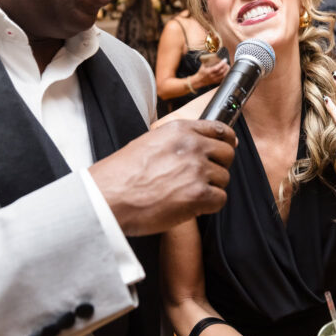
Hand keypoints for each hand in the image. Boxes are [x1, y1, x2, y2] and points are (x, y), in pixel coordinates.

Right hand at [90, 120, 235, 235]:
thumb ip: (177, 141)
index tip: (224, 149)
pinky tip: (190, 206)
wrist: (107, 197)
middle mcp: (192, 146)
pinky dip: (208, 206)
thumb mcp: (149, 142)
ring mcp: (197, 170)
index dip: (225, 142)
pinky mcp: (198, 195)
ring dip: (210, 188)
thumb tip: (204, 143)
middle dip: (218, 167)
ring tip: (186, 194)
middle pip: (227, 154)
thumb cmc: (121, 175)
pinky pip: (220, 199)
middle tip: (201, 179)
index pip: (220, 130)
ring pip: (224, 178)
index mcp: (179, 130)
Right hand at [195, 58, 229, 86]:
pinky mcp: (216, 82)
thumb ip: (207, 61)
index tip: (225, 60)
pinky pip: (223, 78)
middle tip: (226, 63)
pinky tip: (226, 71)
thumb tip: (213, 55)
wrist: (199, 80)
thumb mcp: (203, 65)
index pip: (216, 68)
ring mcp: (214, 79)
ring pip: (223, 75)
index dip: (222, 63)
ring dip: (227, 70)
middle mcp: (212, 76)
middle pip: (221, 71)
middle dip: (225, 66)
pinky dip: (226, 74)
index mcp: (208, 72)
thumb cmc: (201, 72)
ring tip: (227, 66)